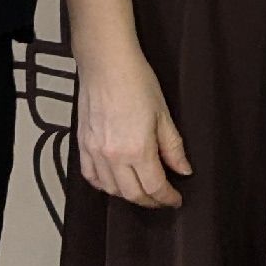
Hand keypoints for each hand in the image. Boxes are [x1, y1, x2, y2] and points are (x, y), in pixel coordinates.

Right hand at [73, 49, 192, 208]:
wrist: (107, 64)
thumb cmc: (136, 81)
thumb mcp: (163, 115)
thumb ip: (173, 147)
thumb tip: (183, 169)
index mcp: (137, 149)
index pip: (154, 186)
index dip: (167, 197)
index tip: (175, 199)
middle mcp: (113, 156)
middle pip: (132, 194)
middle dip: (150, 201)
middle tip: (162, 199)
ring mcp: (95, 152)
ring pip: (111, 189)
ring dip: (128, 195)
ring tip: (142, 191)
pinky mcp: (82, 145)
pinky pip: (90, 176)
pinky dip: (104, 185)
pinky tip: (114, 182)